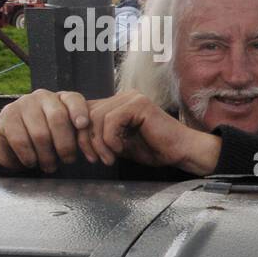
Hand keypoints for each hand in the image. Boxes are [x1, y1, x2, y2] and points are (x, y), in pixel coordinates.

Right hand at [0, 88, 99, 171]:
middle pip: (58, 119)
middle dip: (66, 144)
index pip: (73, 99)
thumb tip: (97, 147)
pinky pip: (20, 141)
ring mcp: (22, 105)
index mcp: (61, 98)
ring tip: (50, 166)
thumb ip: (81, 134)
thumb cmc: (51, 137)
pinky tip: (32, 162)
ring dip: (47, 156)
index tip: (83, 125)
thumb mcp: (68, 133)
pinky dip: (29, 156)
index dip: (79, 112)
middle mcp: (42, 97)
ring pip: (40, 134)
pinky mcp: (6, 118)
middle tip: (69, 160)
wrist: (16, 141)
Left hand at [88, 91, 221, 174]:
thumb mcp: (119, 144)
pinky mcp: (139, 105)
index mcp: (119, 104)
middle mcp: (124, 97)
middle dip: (87, 139)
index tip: (88, 155)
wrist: (182, 152)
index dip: (81, 133)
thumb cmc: (155, 150)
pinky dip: (111, 139)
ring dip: (99, 142)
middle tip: (95, 159)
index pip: (86, 111)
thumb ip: (101, 137)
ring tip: (109, 158)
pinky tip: (122, 150)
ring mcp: (132, 98)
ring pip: (97, 117)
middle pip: (87, 113)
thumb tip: (75, 138)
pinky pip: (111, 120)